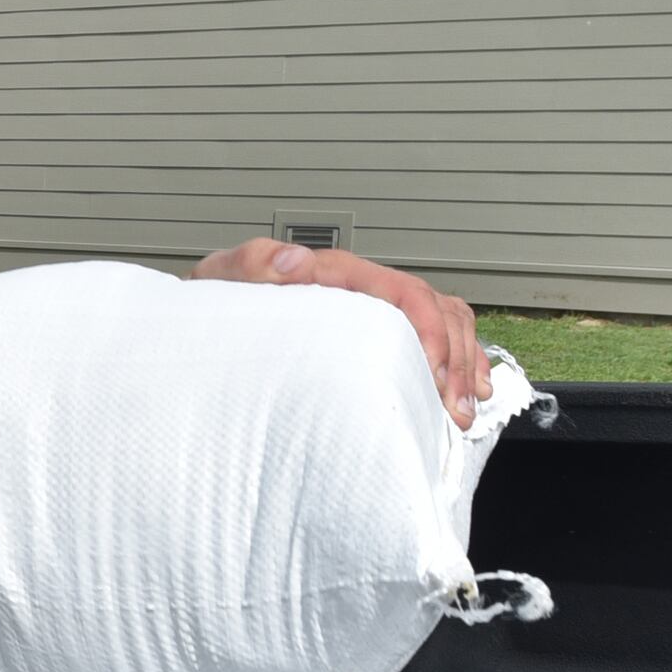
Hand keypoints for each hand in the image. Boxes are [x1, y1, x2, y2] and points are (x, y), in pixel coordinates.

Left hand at [194, 238, 488, 425]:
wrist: (202, 326)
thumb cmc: (212, 308)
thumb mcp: (218, 284)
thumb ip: (249, 266)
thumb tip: (293, 261)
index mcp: (331, 273)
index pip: (399, 290)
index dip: (426, 330)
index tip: (431, 374)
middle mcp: (360, 286)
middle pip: (432, 307)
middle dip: (453, 356)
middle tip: (452, 409)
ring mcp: (372, 307)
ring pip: (444, 319)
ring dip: (463, 362)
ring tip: (463, 411)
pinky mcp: (375, 332)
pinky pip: (437, 333)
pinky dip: (462, 359)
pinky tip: (470, 391)